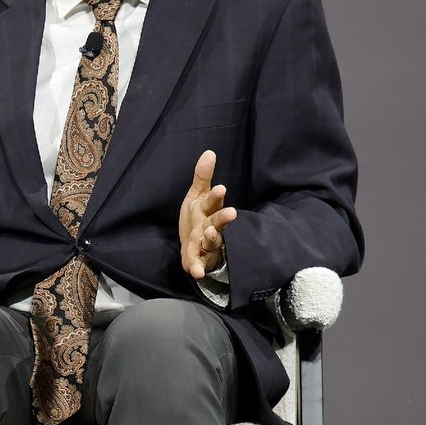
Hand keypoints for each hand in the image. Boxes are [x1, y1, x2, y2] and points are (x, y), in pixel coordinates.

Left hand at [178, 150, 236, 280]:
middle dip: (223, 218)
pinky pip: (198, 264)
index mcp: (208, 210)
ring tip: (209, 234)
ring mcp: (205, 244)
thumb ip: (202, 176)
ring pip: (211, 241)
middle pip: (217, 222)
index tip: (221, 188)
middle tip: (232, 213)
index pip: (213, 201)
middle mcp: (210, 227)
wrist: (193, 246)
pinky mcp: (198, 259)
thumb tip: (209, 152)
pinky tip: (196, 272)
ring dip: (211, 239)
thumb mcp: (197, 196)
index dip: (216, 196)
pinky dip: (198, 268)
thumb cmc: (198, 217)